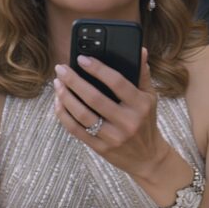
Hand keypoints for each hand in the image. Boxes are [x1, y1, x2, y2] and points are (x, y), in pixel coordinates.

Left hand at [52, 49, 171, 179]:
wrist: (147, 157)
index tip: (82, 59)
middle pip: (95, 98)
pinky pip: (77, 130)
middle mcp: (127, 121)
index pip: (117, 82)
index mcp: (140, 104)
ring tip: (57, 84)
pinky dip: (64, 116)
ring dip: (66, 98)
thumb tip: (141, 50)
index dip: (98, 69)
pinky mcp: (100, 148)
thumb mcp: (150, 97)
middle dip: (74, 81)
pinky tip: (59, 103)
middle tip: (61, 69)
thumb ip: (143, 74)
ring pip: (82, 115)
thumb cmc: (147, 121)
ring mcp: (112, 136)